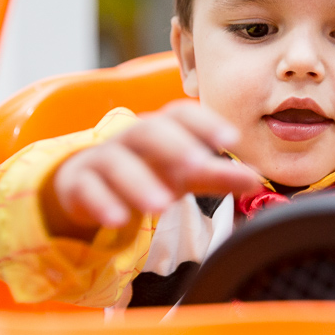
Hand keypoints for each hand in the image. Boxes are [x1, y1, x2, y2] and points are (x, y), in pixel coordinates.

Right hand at [41, 101, 262, 240]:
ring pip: (117, 162)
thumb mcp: (183, 175)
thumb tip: (256, 178)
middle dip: (174, 146)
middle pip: (148, 131)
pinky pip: (87, 189)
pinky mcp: (78, 184)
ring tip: (160, 206)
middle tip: (198, 165)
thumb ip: (217, 176)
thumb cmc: (145, 172)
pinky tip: (116, 220)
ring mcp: (102, 159)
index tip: (230, 137)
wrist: (89, 184)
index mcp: (161, 131)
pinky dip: (101, 203)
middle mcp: (131, 139)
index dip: (205, 122)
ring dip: (138, 182)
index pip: (181, 114)